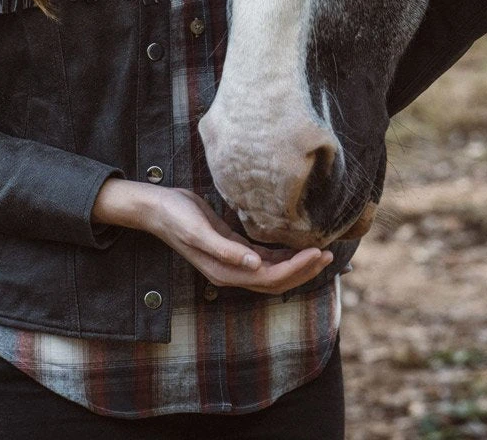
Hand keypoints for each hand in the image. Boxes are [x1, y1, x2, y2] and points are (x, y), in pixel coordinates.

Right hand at [93, 179, 332, 293]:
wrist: (158, 207)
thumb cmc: (176, 217)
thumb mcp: (198, 231)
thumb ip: (226, 250)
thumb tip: (254, 265)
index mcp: (225, 272)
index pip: (270, 278)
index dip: (296, 269)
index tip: (317, 253)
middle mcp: (231, 271)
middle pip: (276, 280)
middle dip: (304, 271)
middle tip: (328, 255)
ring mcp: (232, 262)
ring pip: (272, 272)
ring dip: (296, 265)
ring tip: (320, 251)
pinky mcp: (232, 247)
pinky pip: (263, 259)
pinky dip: (282, 256)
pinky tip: (295, 246)